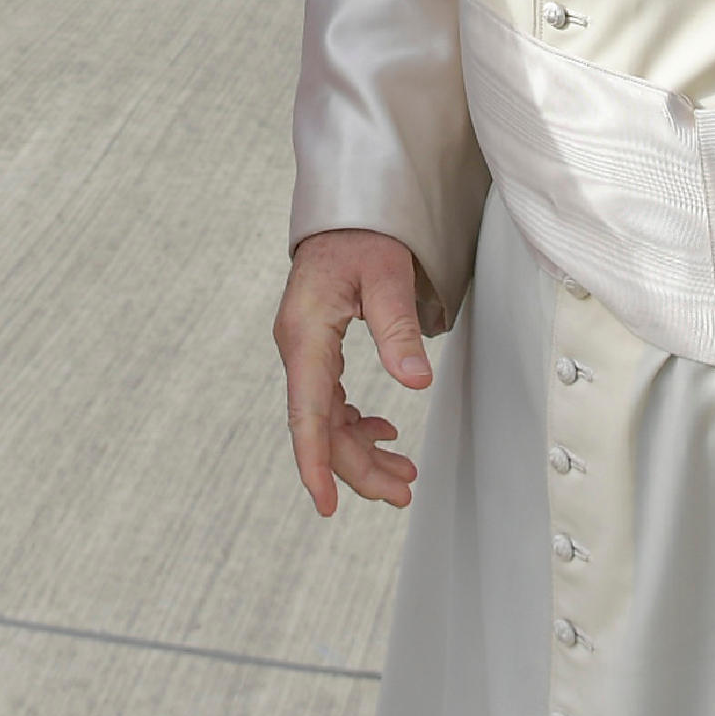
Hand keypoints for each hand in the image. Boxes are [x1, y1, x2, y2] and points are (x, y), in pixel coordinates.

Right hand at [275, 228, 429, 515]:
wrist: (347, 211)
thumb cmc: (363, 237)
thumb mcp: (387, 276)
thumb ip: (397, 328)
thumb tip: (415, 381)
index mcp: (306, 334)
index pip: (308, 413)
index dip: (316, 464)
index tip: (326, 504)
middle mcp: (299, 349)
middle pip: (323, 426)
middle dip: (359, 466)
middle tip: (404, 492)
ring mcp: (307, 351)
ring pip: (329, 419)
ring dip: (362, 451)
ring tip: (403, 476)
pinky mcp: (319, 349)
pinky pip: (332, 401)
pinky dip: (357, 424)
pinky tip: (384, 433)